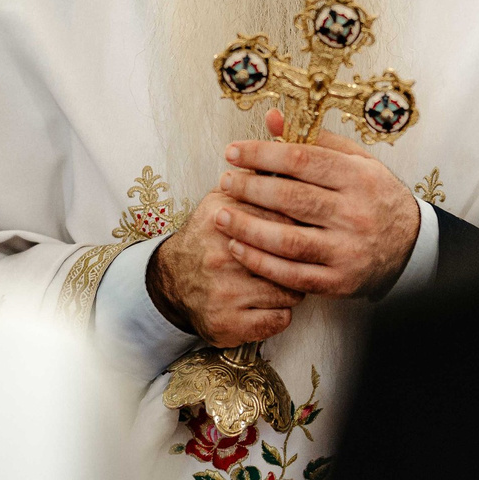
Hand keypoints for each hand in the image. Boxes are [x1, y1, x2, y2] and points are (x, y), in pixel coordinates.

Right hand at [151, 190, 302, 346]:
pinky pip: (280, 319)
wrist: (172, 281)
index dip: (300, 223)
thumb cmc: (209, 238)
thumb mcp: (222, 200)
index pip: (283, 218)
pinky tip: (271, 303)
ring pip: (290, 290)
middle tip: (302, 256)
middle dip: (302, 255)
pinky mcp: (228, 324)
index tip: (306, 227)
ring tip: (283, 279)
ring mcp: (224, 293)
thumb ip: (252, 180)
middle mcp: (220, 256)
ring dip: (294, 286)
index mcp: (221, 219)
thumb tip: (288, 155)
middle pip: (290, 254)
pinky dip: (282, 312)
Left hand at [212, 107, 421, 299]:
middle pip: (291, 198)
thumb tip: (271, 118)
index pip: (302, 159)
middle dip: (250, 188)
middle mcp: (354, 213)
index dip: (262, 154)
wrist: (411, 246)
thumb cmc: (375, 197)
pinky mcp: (339, 281)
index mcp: (358, 177)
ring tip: (221, 215)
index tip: (233, 152)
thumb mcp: (356, 161)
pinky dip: (260, 262)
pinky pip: (292, 274)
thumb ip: (315, 140)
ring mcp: (347, 250)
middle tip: (224, 181)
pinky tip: (238, 248)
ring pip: (288, 240)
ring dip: (247, 227)